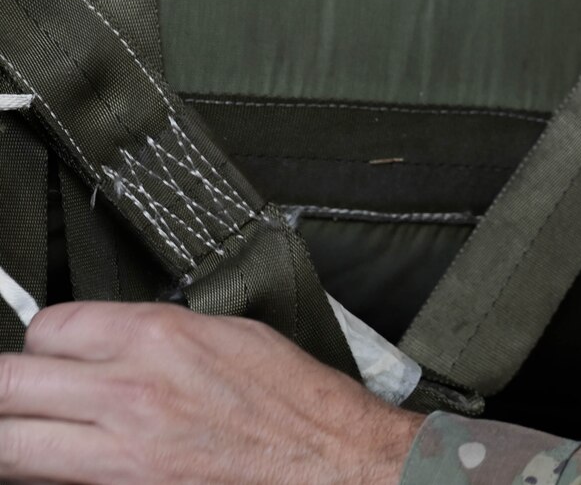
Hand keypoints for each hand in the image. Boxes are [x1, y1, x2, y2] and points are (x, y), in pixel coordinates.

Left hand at [0, 302, 423, 484]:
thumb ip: (157, 337)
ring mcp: (121, 451)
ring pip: (7, 445)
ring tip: (29, 433)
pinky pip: (48, 484)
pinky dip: (43, 474)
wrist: (331, 463)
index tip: (53, 355)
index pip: (48, 327)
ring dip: (11, 436)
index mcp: (159, 336)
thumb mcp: (231, 336)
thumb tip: (107, 344)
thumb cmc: (296, 404)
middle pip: (5, 385)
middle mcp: (129, 391)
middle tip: (20, 397)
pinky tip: (63, 465)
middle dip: (7, 391)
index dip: (45, 343)